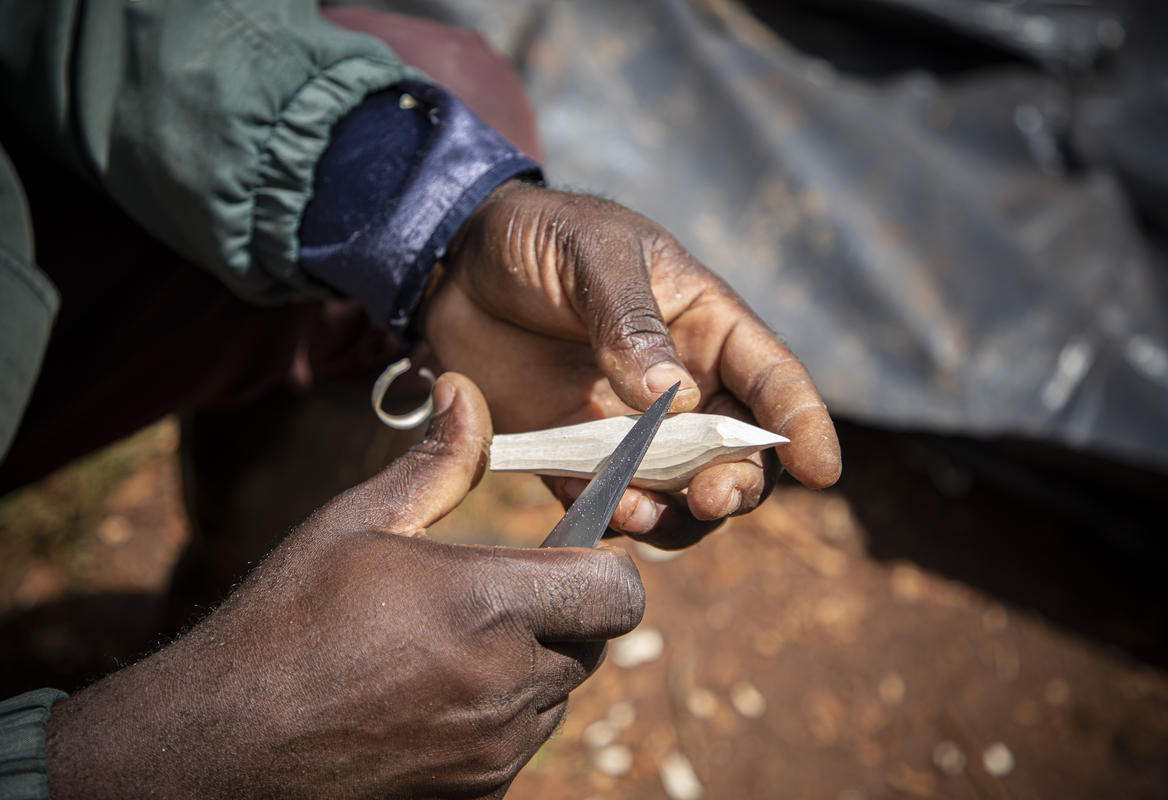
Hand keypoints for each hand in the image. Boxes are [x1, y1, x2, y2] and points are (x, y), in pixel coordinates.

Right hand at [46, 373, 644, 799]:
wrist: (221, 741)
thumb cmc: (286, 618)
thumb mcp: (356, 522)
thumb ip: (436, 462)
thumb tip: (465, 389)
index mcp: (486, 602)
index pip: (616, 590)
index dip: (603, 566)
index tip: (567, 553)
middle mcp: (505, 681)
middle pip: (595, 640)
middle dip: (565, 611)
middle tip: (500, 595)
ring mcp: (494, 747)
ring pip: (559, 692)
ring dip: (533, 664)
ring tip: (454, 646)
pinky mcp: (478, 792)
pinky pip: (523, 741)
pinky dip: (502, 716)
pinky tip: (435, 695)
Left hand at [419, 181, 841, 548]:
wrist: (452, 261)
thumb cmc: (537, 237)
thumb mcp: (591, 255)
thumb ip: (629, 320)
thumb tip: (676, 400)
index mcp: (704, 326)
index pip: (772, 380)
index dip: (803, 426)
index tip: (824, 471)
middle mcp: (679, 386)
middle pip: (735, 455)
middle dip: (737, 484)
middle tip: (710, 496)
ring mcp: (626, 426)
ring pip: (677, 492)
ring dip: (675, 516)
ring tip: (643, 514)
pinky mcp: (573, 454)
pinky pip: (605, 499)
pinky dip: (612, 515)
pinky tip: (602, 510)